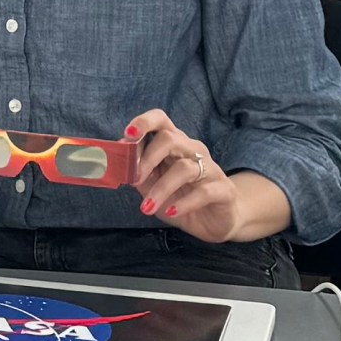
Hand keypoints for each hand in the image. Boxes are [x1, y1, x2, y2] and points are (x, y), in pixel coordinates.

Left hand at [126, 110, 282, 240]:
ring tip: (147, 208)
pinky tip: (172, 212)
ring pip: (185, 168)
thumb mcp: (152, 185)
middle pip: (170, 139)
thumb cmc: (180, 198)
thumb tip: (116, 160)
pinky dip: (185, 203)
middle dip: (148, 158)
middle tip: (134, 180)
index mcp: (175, 144)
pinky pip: (204, 192)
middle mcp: (193, 151)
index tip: (128, 134)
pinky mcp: (224, 190)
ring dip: (161, 189)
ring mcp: (211, 169)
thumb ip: (136, 172)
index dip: (144, 122)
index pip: (161, 120)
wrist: (215, 220)